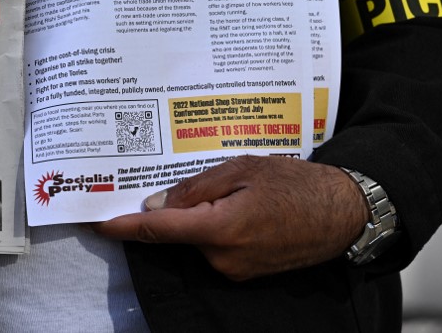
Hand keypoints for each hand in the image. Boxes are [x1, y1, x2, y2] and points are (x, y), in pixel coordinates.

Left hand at [92, 155, 367, 280]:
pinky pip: (215, 246)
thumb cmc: (295, 184)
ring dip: (201, 215)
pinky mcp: (245, 273)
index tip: (98, 222)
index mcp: (220, 229)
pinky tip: (240, 206)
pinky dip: (215, 226)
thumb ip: (194, 188)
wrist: (343, 212)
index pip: (159, 231)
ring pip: (197, 238)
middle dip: (175, 207)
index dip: (125, 227)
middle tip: (197, 178)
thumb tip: (155, 206)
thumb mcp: (241, 169)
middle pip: (178, 232)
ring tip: (234, 189)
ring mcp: (235, 270)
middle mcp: (224, 258)